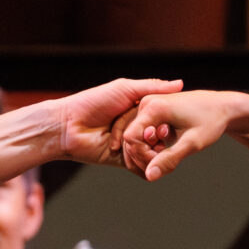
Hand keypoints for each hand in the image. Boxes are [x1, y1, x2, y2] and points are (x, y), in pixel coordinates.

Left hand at [48, 77, 181, 165]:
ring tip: (155, 148)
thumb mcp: (125, 89)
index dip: (168, 120)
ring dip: (153, 151)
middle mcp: (135, 128)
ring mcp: (129, 146)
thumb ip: (152, 87)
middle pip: (157, 135)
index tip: (175, 121)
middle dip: (160, 137)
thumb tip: (180, 83)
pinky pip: (138, 165)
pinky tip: (152, 162)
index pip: (161, 117)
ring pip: (150, 151)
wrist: (68, 126)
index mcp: (137, 110)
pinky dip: (144, 164)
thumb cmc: (93, 102)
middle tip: (162, 136)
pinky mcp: (122, 161)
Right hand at [118, 88, 243, 180]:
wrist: (223, 106)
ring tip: (171, 151)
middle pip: (132, 139)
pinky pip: (144, 132)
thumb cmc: (211, 121)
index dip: (143, 156)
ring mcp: (149, 105)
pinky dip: (153, 144)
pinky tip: (168, 146)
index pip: (131, 138)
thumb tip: (150, 176)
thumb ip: (169, 159)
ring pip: (137, 137)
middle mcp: (147, 103)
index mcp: (153, 107)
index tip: (162, 162)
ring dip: (150, 151)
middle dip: (147, 155)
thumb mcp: (192, 143)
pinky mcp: (153, 110)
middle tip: (170, 159)